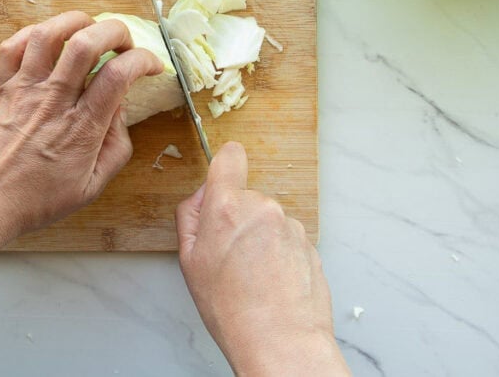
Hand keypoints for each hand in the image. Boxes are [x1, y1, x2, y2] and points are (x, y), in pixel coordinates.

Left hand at [0, 11, 163, 262]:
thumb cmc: (34, 201)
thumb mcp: (90, 188)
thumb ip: (115, 148)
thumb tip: (121, 110)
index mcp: (81, 128)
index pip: (118, 75)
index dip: (143, 60)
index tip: (151, 65)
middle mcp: (53, 100)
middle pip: (86, 42)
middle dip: (115, 30)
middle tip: (124, 42)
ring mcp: (24, 89)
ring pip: (48, 34)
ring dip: (75, 21)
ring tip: (89, 29)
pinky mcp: (2, 87)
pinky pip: (12, 46)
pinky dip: (33, 34)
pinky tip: (48, 42)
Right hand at [176, 143, 348, 375]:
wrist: (280, 340)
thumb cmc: (231, 308)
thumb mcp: (189, 261)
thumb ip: (190, 217)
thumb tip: (201, 198)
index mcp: (227, 206)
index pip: (230, 157)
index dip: (225, 164)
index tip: (223, 177)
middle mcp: (262, 207)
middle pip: (246, 197)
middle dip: (238, 218)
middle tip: (229, 255)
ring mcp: (290, 225)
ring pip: (268, 220)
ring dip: (260, 238)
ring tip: (252, 276)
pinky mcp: (309, 243)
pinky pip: (287, 239)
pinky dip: (279, 254)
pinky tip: (271, 282)